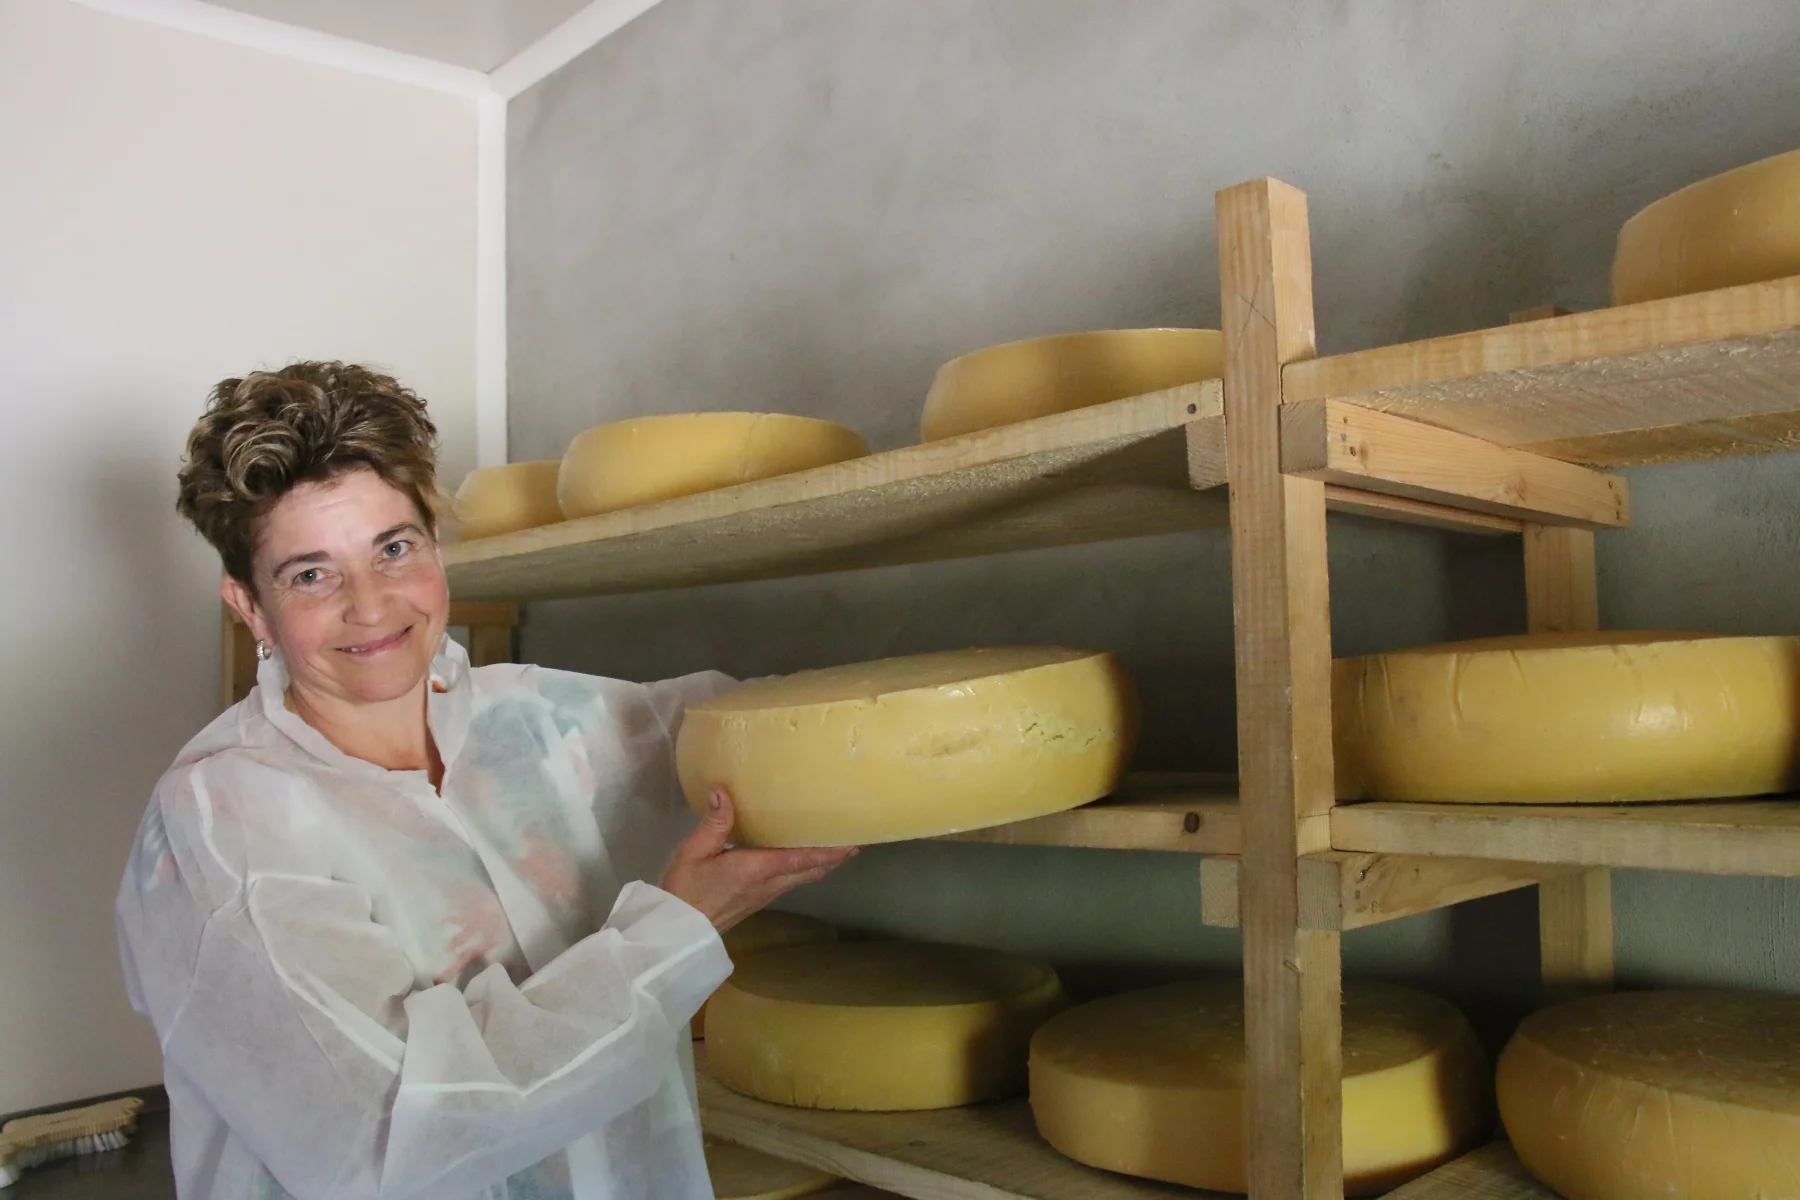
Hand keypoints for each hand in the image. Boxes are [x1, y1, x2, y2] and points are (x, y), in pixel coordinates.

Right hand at [660, 787, 858, 932]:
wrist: (678, 931)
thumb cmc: (686, 890)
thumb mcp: (694, 851)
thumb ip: (714, 822)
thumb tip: (722, 791)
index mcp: (759, 869)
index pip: (805, 858)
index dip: (832, 850)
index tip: (854, 840)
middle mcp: (771, 883)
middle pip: (813, 869)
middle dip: (836, 856)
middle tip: (856, 838)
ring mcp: (767, 894)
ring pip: (805, 877)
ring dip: (824, 862)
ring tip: (838, 845)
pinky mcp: (760, 899)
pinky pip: (793, 881)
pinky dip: (807, 868)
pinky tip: (803, 858)